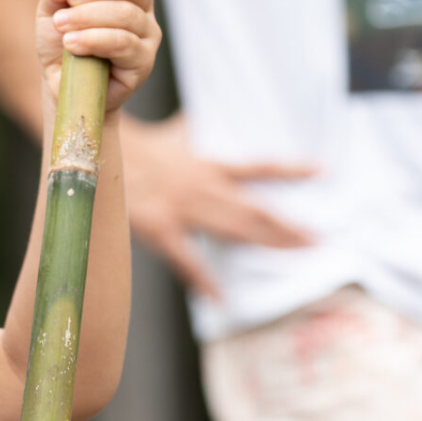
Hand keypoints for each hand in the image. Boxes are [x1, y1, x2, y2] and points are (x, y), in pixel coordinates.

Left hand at [36, 0, 160, 113]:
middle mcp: (143, 11)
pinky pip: (123, 43)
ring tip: (61, 25)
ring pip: (127, 15)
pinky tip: (72, 43)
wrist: (59, 84)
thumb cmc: (60, 42)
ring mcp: (146, 37)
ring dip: (89, 16)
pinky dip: (94, 39)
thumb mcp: (50, 9)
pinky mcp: (142, 63)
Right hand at [121, 113, 316, 297]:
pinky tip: (219, 298)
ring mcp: (183, 210)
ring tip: (295, 253)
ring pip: (234, 230)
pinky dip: (203, 281)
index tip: (322, 171)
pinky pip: (187, 259)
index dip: (290, 170)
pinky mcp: (160, 228)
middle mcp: (203, 187)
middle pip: (254, 209)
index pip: (257, 167)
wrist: (99, 152)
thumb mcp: (167, 134)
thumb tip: (196, 122)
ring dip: (267, 242)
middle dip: (287, 225)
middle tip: (317, 238)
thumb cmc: (132, 145)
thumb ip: (188, 132)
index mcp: (206, 165)